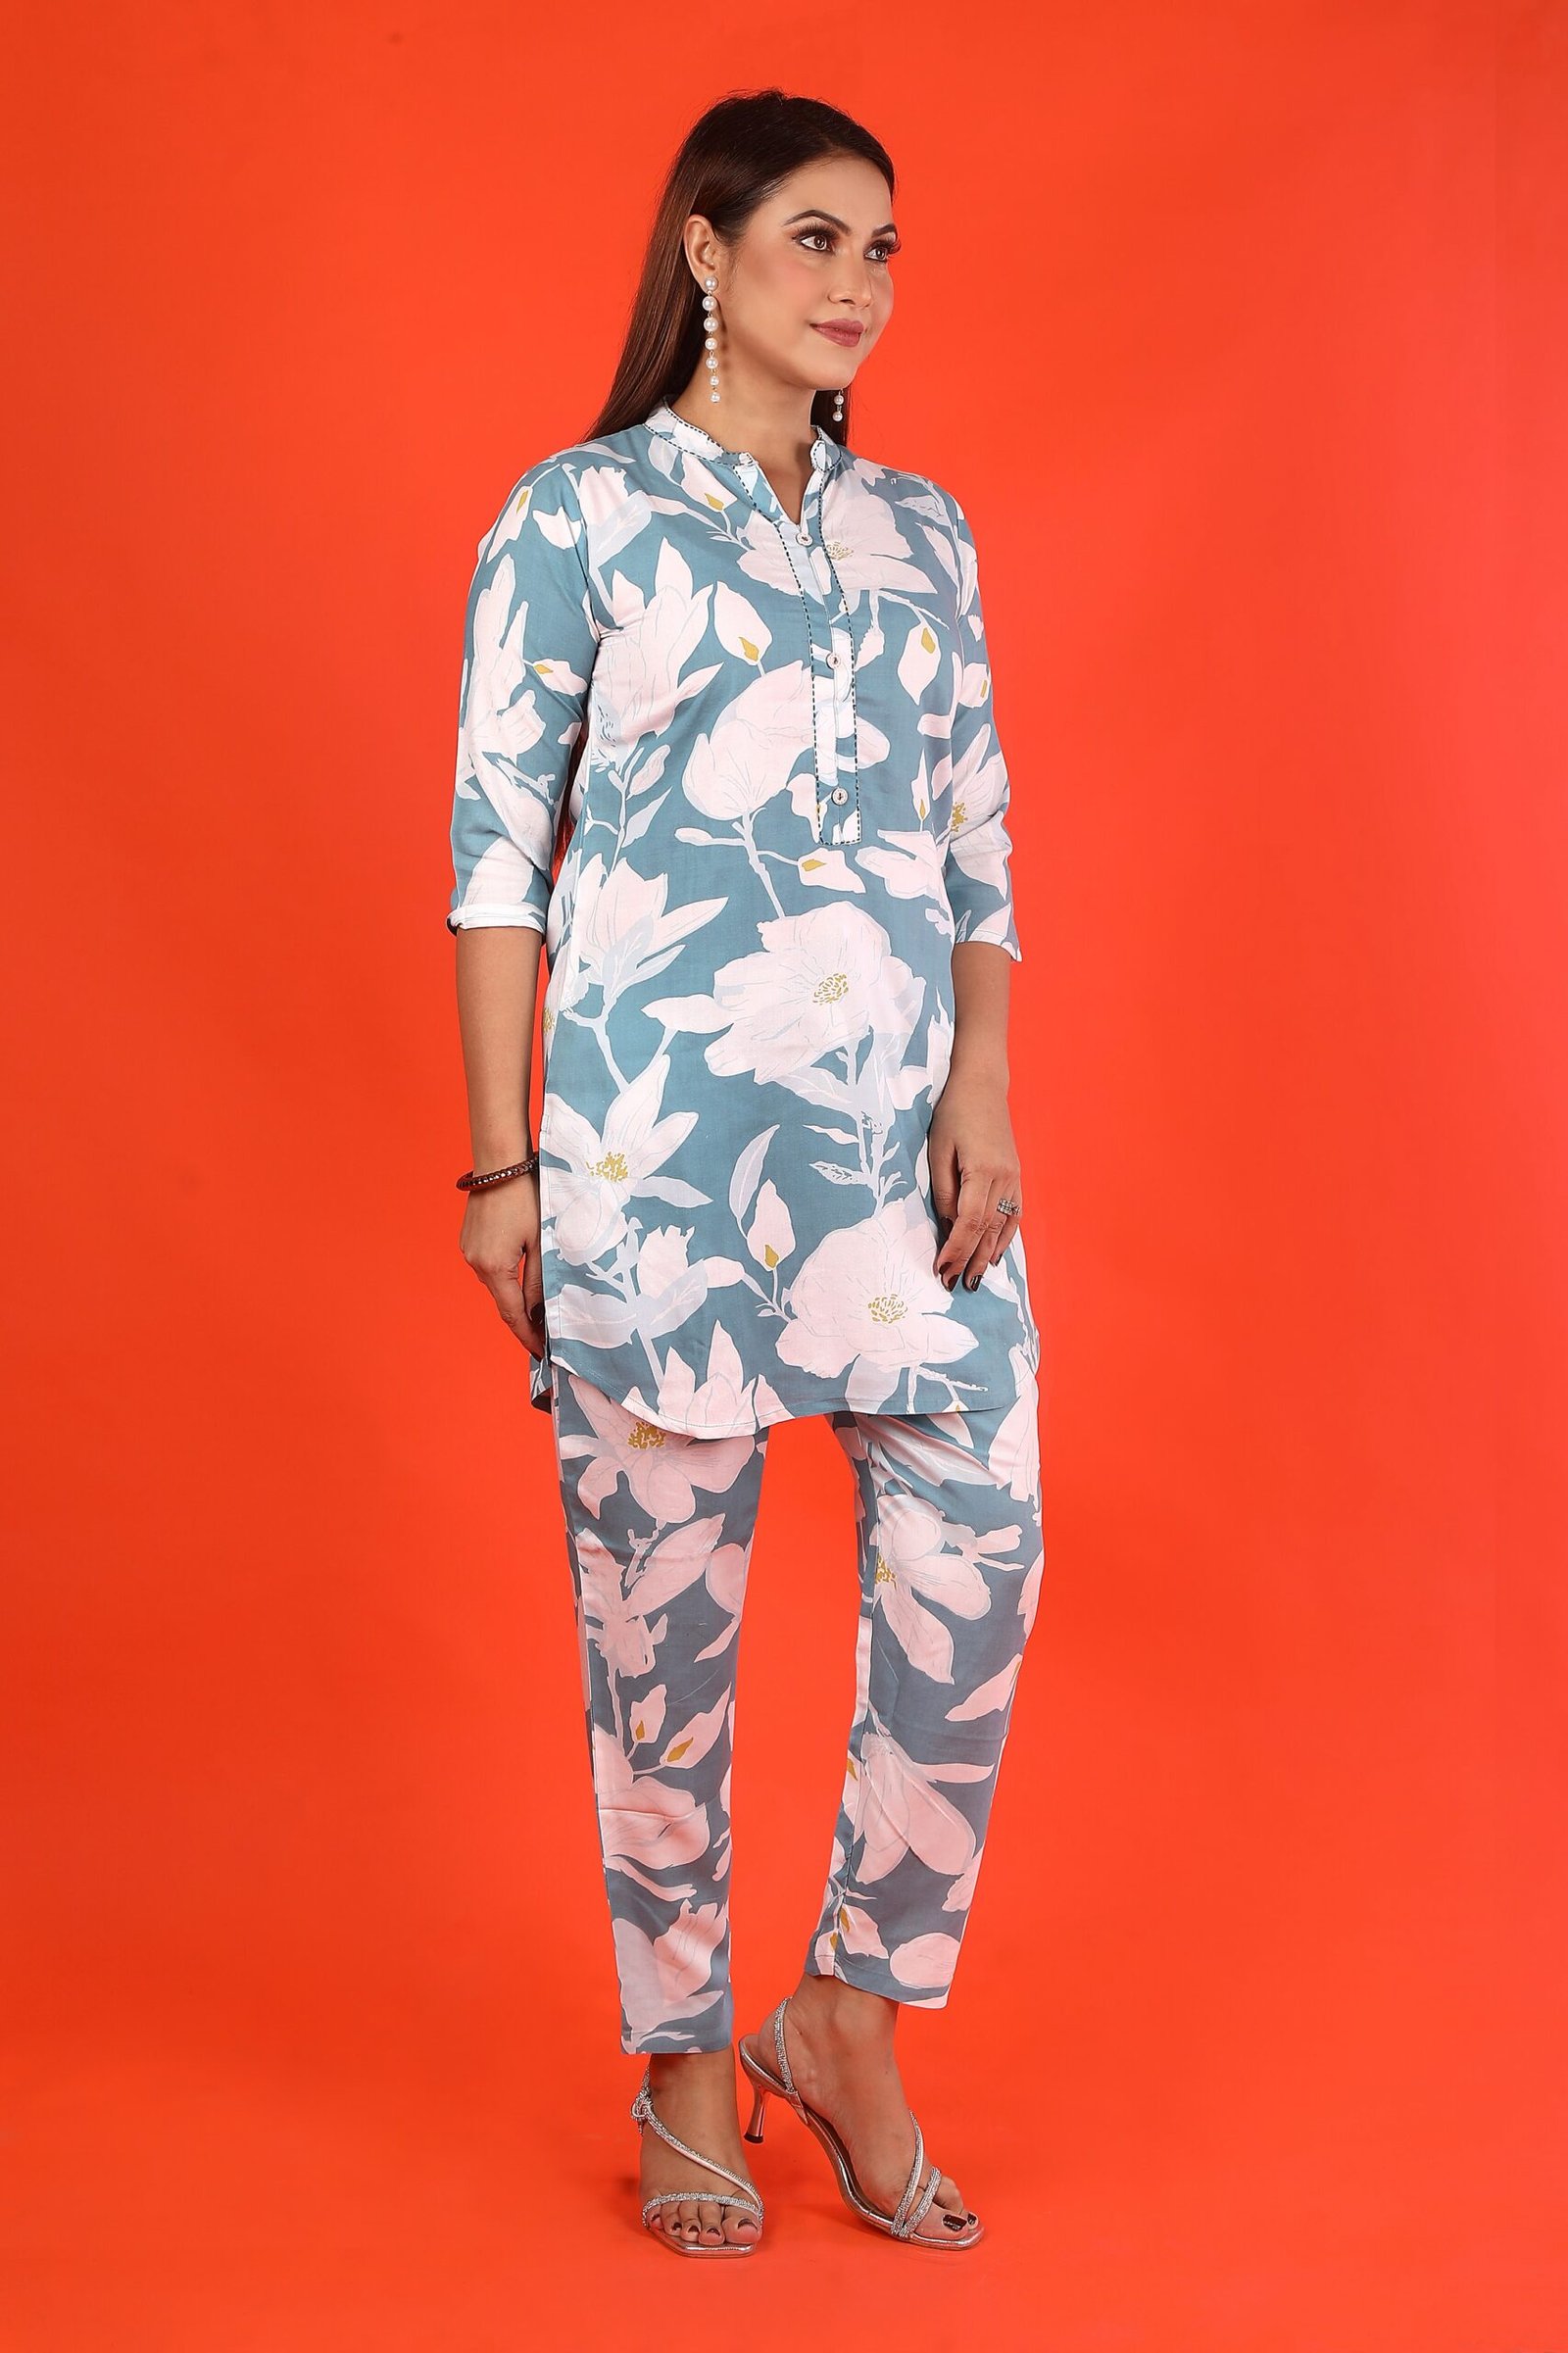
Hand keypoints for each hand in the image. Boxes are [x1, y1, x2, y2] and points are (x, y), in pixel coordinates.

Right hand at [459, 1172, 545, 1359]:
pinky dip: (506, 1275)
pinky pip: (490, 1266)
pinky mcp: (469, 1239)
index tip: (542, 1353)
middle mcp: (475, 1263)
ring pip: (497, 1283)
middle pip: (503, 1300)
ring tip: (539, 1306)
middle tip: (547, 1333)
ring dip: (515, 1294)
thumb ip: (539, 1279)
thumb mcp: (541, 1241)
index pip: (512, 1314)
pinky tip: (522, 1273)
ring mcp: (469, 1250)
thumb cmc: (526, 1197)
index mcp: (494, 1267)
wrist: (500, 1161)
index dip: (527, 1336)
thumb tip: (540, 1312)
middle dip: (524, 1317)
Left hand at [929, 1068, 1021, 1290]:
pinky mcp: (1016, 1175)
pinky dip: (1005, 1237)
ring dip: (988, 1255)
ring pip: (1002, 1227)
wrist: (982, 1085)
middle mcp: (1004, 1178)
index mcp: (982, 1171)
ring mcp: (1014, 1178)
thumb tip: (950, 1226)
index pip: (968, 1223)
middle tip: (955, 1286)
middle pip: (987, 1231)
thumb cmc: (953, 1113)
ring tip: (975, 1280)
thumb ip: (945, 1191)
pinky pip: (1014, 1214)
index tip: (941, 1271)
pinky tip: (997, 1254)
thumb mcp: (938, 1150)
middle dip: (970, 1261)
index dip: (955, 1251)